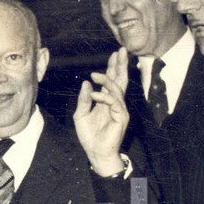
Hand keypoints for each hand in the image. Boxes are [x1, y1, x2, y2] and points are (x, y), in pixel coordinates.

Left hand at [74, 47, 130, 174]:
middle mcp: (116, 103)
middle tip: (121, 51)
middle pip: (120, 80)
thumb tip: (86, 83)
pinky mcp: (121, 117)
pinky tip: (94, 95)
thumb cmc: (89, 136)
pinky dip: (103, 97)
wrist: (95, 153)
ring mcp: (120, 110)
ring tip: (95, 75)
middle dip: (120, 65)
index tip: (114, 54)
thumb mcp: (81, 114)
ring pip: (116, 89)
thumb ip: (84, 99)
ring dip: (106, 80)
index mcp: (106, 101)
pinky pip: (113, 103)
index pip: (112, 81)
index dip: (113, 67)